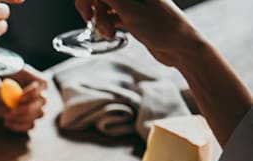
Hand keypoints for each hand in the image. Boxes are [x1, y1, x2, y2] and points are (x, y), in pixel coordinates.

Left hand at [0, 65, 47, 131]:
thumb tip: (8, 97)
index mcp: (28, 76)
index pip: (43, 83)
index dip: (34, 92)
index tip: (20, 99)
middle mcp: (34, 90)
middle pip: (43, 101)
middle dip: (27, 108)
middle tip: (10, 112)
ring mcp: (32, 104)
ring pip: (40, 114)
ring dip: (23, 118)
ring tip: (5, 117)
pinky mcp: (27, 117)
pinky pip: (32, 124)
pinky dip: (20, 126)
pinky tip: (7, 123)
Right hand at [74, 0, 200, 66]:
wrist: (180, 47)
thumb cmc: (161, 27)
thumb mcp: (131, 11)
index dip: (89, 0)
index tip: (87, 14)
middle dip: (97, 13)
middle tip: (99, 28)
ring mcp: (133, 4)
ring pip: (105, 8)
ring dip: (101, 22)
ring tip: (110, 36)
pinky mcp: (132, 17)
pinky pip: (112, 17)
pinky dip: (107, 26)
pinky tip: (112, 36)